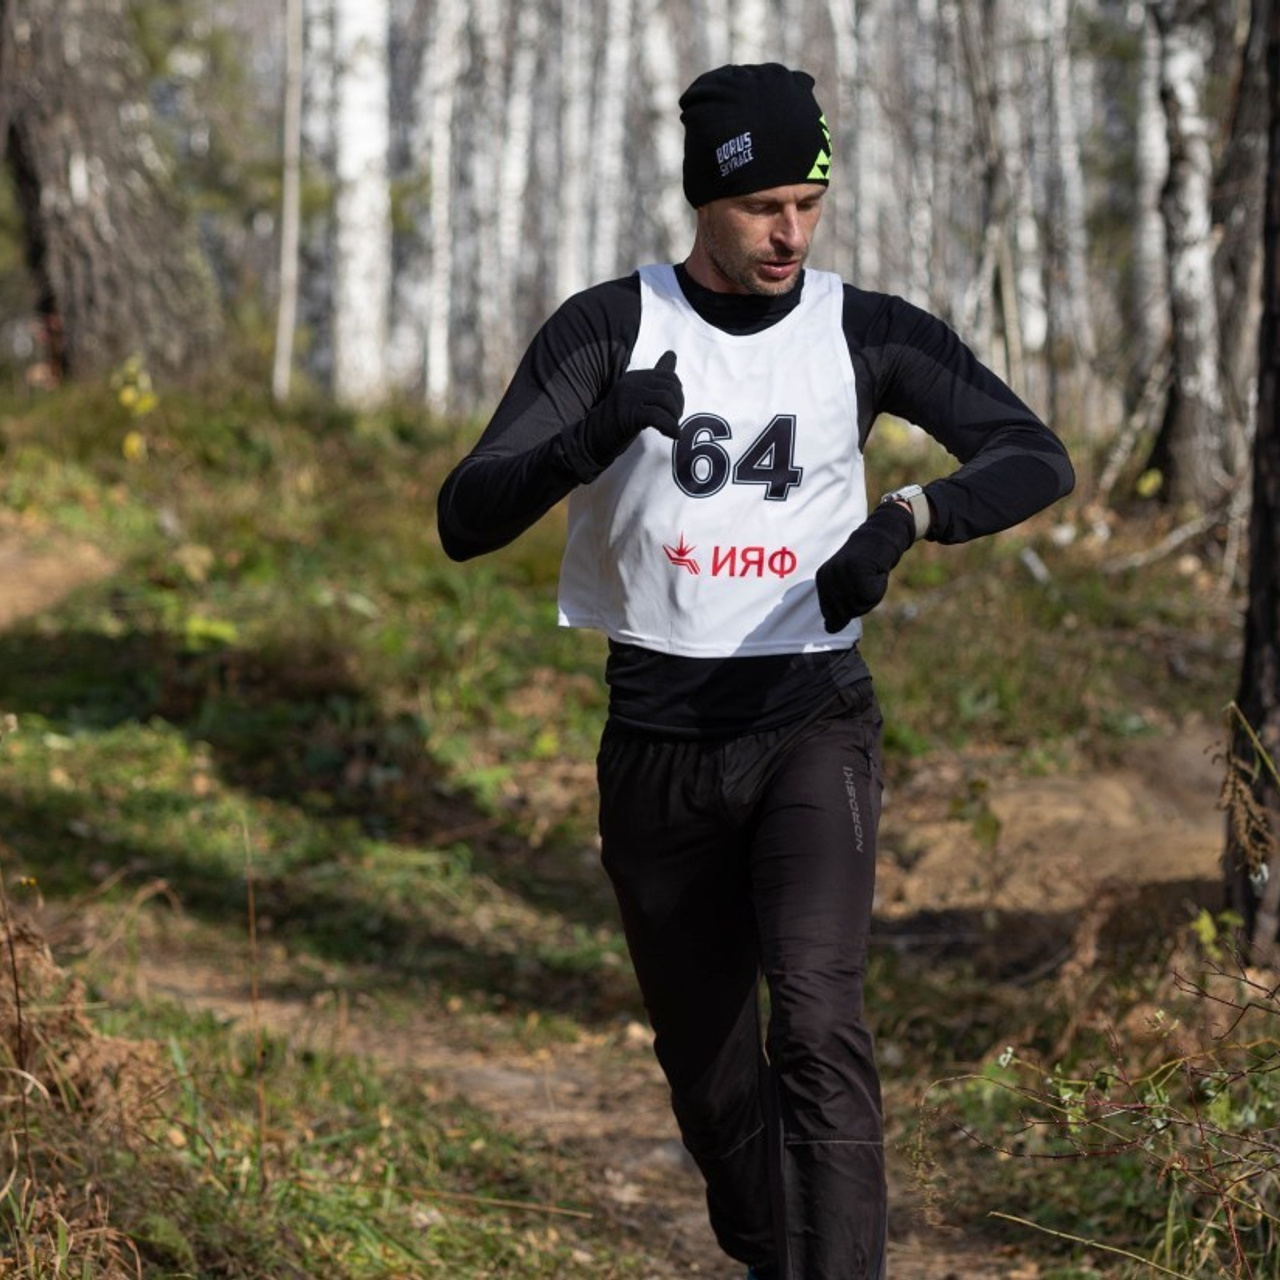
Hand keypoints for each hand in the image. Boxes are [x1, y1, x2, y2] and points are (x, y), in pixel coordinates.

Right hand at [568, 350, 683, 478]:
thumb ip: (655, 379)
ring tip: (671, 428)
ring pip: (666, 399)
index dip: (678, 395)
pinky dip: (670, 426)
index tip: (674, 411)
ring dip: (674, 417)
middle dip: (678, 406)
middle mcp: (632, 382)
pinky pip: (658, 416)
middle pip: (670, 387)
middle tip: (673, 421)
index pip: (669, 376)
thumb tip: (672, 354)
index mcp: (635, 377)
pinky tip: (673, 435)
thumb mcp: (637, 395)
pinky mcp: (628, 413)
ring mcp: (629, 396)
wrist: (594, 439)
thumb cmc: (618, 420)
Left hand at [814, 502, 914, 632]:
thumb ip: (839, 607)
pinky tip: (878, 571)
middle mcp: (828, 576)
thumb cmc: (866, 564)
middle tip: (868, 580)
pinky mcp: (857, 571)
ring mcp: (841, 573)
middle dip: (861, 603)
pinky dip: (879, 586)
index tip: (858, 585)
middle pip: (844, 612)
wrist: (881, 536)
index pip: (830, 613)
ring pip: (858, 605)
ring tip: (872, 574)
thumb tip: (829, 630)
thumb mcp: (849, 585)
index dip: (849, 607)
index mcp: (822, 579)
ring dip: (872, 594)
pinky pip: (870, 595)